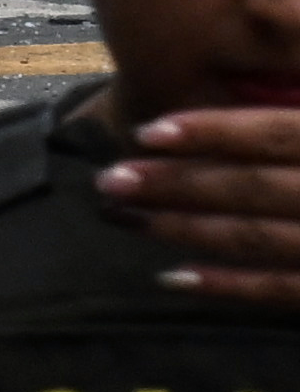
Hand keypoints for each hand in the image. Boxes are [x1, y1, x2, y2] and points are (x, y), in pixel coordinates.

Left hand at [101, 102, 299, 304]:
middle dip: (176, 181)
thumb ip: (290, 124)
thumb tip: (240, 100)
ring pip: (254, 236)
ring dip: (183, 227)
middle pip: (251, 186)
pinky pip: (279, 291)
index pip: (276, 133)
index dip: (213, 130)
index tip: (147, 133)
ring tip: (125, 217)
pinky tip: (171, 277)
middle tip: (110, 179)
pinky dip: (224, 285)